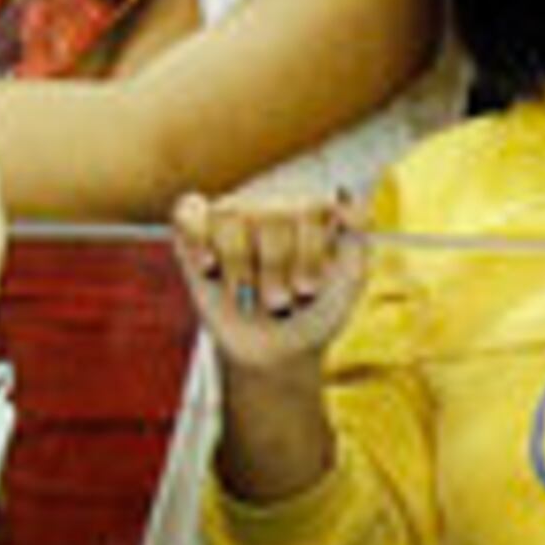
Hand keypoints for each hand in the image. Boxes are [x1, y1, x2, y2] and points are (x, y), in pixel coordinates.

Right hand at [173, 192, 367, 373]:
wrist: (277, 352)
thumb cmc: (316, 312)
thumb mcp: (350, 278)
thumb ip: (356, 234)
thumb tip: (345, 193)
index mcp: (310, 209)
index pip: (310, 207)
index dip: (308, 254)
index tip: (309, 289)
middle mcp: (271, 204)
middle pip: (270, 214)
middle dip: (275, 267)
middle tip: (280, 300)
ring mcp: (233, 217)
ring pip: (230, 215)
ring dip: (240, 267)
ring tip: (248, 294)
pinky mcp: (195, 236)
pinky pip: (187, 212)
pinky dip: (197, 238)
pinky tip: (210, 266)